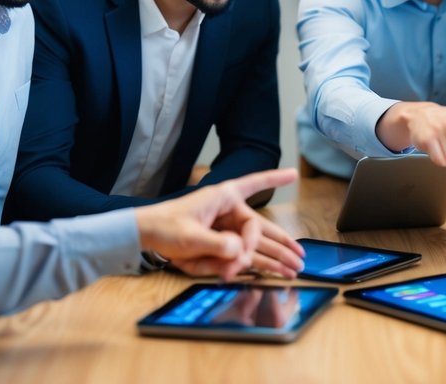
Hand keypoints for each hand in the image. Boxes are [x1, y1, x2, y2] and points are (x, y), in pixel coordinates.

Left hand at [134, 168, 305, 280]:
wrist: (146, 235)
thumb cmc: (166, 227)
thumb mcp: (190, 236)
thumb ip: (217, 245)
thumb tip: (240, 253)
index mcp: (224, 198)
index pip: (254, 184)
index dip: (274, 179)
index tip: (293, 173)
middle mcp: (229, 212)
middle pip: (262, 229)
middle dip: (282, 245)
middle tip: (299, 258)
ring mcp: (226, 230)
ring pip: (256, 246)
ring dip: (274, 259)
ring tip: (293, 269)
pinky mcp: (221, 244)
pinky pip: (243, 256)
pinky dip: (256, 266)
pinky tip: (274, 272)